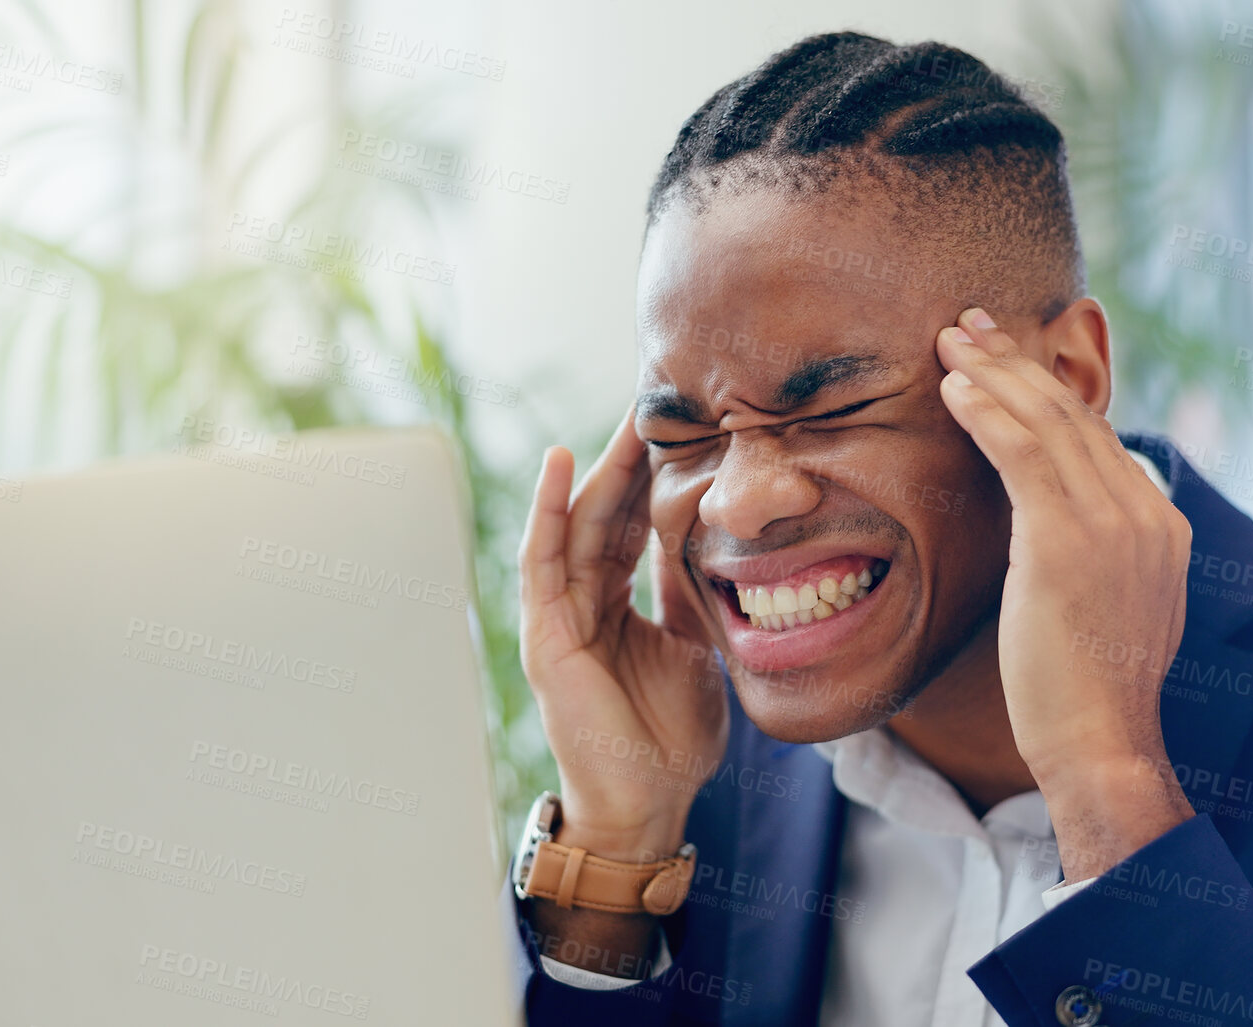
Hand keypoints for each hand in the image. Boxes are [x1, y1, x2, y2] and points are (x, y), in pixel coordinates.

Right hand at [519, 404, 729, 860]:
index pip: (629, 524)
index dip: (651, 476)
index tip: (682, 426)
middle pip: (602, 514)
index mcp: (615, 604)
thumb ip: (687, 597)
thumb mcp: (693, 648)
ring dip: (597, 469)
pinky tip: (561, 463)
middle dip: (628, 458)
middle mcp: (581, 603)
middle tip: (657, 400)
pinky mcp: (546, 636)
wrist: (650, 802)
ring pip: (575, 525)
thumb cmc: (670, 737)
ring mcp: (558, 618)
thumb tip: (710, 545)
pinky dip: (547, 509)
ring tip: (624, 418)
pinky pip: (543, 561)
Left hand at [936, 306, 1194, 879]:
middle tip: (970, 323)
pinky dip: (988, 414)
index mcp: (1161, 526)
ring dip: (995, 373)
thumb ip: (1097, 557)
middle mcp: (1146, 514)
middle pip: (1076, 414)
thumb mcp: (1107, 608)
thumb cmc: (1086, 690)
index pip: (1100, 437)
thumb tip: (1057, 534)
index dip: (1048, 389)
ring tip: (951, 339)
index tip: (1006, 356)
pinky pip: (1025, 456)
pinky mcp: (1068, 541)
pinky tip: (954, 389)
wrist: (1100, 742)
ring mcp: (1114, 525)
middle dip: (1017, 362)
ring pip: (1050, 422)